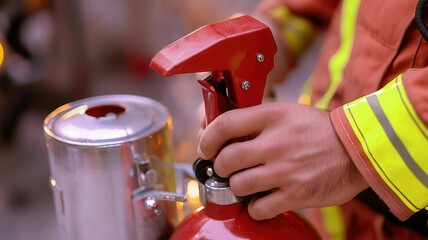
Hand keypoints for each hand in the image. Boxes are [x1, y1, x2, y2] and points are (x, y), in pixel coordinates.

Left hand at [197, 102, 367, 219]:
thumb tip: (224, 133)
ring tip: (246, 183)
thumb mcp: (288, 112)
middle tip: (226, 168)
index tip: (206, 147)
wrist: (358, 148)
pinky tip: (262, 199)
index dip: (207, 138)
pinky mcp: (296, 194)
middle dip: (220, 167)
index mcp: (272, 117)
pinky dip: (255, 207)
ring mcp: (285, 170)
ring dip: (237, 187)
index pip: (225, 124)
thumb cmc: (320, 130)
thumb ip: (257, 120)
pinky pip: (259, 208)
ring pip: (238, 186)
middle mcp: (276, 143)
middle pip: (226, 160)